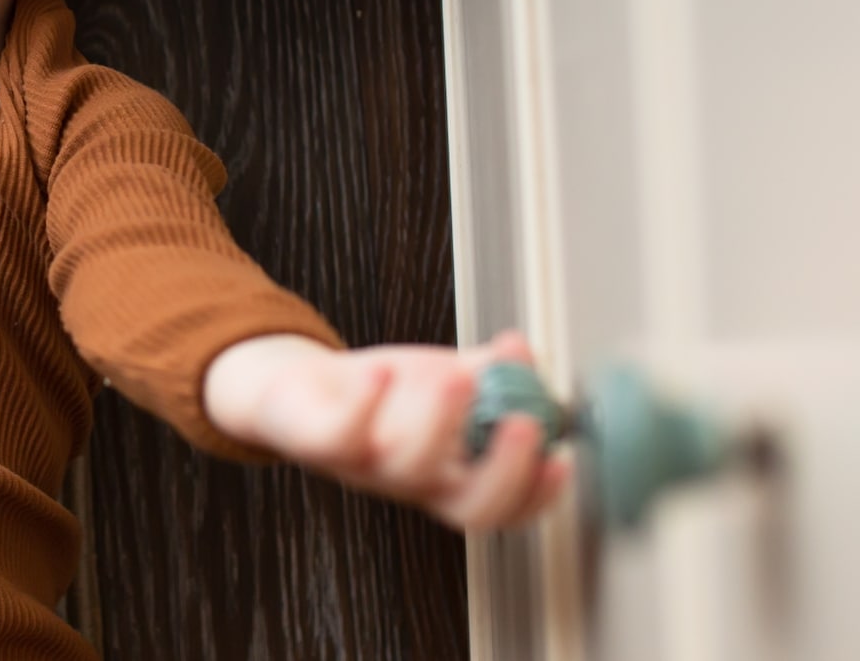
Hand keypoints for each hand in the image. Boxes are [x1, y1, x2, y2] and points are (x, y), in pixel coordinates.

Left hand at [204, 331, 569, 531]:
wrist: (298, 389)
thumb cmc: (380, 395)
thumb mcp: (444, 380)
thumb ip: (492, 371)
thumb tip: (523, 352)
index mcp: (451, 475)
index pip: (505, 507)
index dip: (538, 494)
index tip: (562, 459)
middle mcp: (413, 483)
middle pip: (469, 507)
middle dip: (506, 470)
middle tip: (523, 423)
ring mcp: (366, 466)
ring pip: (408, 467)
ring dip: (441, 419)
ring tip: (453, 374)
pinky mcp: (317, 443)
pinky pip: (340, 437)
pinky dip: (364, 405)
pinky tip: (383, 372)